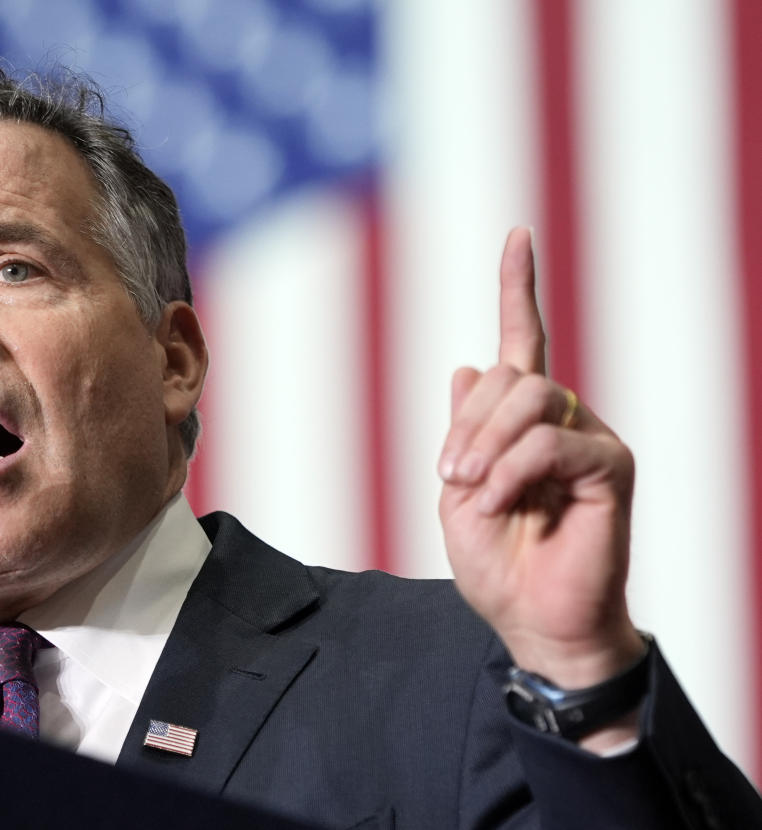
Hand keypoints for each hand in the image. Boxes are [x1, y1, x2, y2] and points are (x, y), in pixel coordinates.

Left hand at [438, 228, 645, 702]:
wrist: (532, 619)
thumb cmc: (497, 563)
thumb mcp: (458, 492)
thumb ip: (465, 431)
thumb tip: (466, 363)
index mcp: (520, 421)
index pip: (523, 341)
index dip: (518, 288)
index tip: (517, 236)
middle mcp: (561, 418)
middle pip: (512, 373)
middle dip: (469, 423)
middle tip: (452, 476)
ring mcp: (588, 438)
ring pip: (531, 398)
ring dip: (486, 444)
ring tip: (472, 491)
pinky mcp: (609, 465)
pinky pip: (553, 441)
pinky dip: (515, 471)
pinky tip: (503, 502)